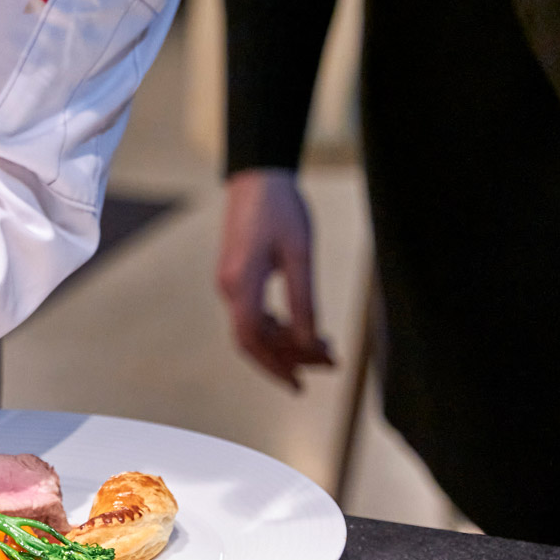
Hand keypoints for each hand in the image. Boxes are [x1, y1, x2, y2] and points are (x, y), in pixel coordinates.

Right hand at [217, 168, 333, 389]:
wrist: (257, 176)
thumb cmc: (281, 208)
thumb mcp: (300, 253)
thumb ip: (303, 300)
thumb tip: (309, 343)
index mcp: (242, 282)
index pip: (253, 338)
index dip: (276, 365)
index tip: (301, 383)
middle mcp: (230, 287)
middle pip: (253, 340)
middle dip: (289, 358)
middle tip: (330, 364)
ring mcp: (230, 283)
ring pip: (255, 329)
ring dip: (287, 343)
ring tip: (326, 348)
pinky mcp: (238, 277)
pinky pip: (254, 314)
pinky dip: (279, 328)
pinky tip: (303, 329)